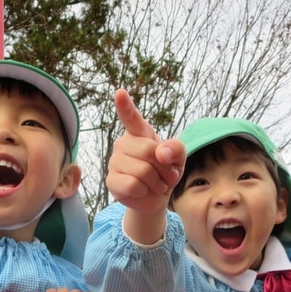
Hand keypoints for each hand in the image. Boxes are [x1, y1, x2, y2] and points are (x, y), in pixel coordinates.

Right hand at [108, 89, 185, 214]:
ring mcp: (114, 162)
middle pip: (149, 151)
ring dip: (156, 182)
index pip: (131, 117)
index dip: (125, 105)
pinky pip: (132, 185)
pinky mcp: (111, 180)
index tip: (120, 93)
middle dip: (164, 167)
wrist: (157, 198)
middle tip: (166, 175)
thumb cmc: (165, 172)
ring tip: (155, 184)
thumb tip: (161, 153)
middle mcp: (123, 143)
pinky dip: (144, 191)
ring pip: (142, 171)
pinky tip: (142, 191)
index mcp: (139, 133)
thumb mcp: (179, 158)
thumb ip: (176, 148)